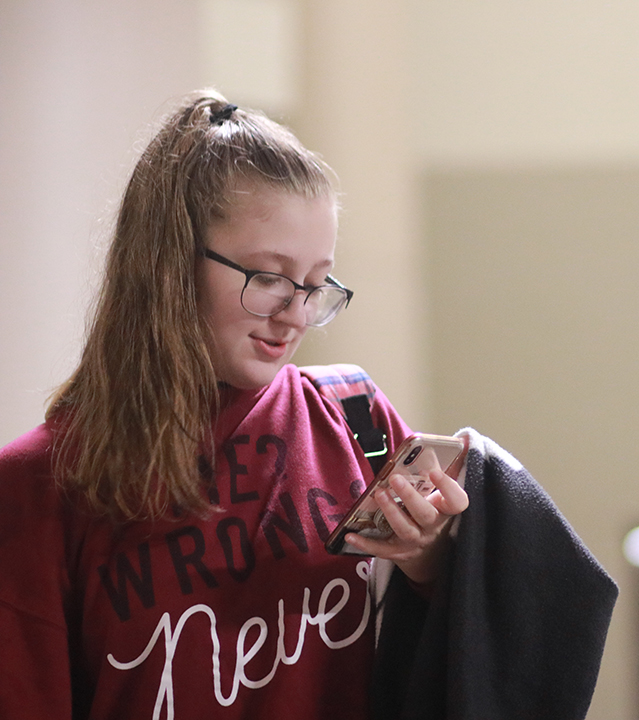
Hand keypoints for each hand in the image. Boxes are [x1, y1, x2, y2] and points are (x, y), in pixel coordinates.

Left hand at [344, 435, 468, 589]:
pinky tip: (351, 535)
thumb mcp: (443, 493)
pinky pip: (382, 550)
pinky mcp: (399, 552)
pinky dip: (366, 544)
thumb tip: (463, 439)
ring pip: (405, 530)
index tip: (433, 472)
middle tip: (395, 478)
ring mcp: (416, 541)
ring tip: (379, 494)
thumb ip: (450, 468)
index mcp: (446, 509)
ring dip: (391, 512)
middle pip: (425, 514)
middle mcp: (433, 527)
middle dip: (410, 496)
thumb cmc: (433, 510)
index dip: (447, 487)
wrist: (430, 552)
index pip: (457, 501)